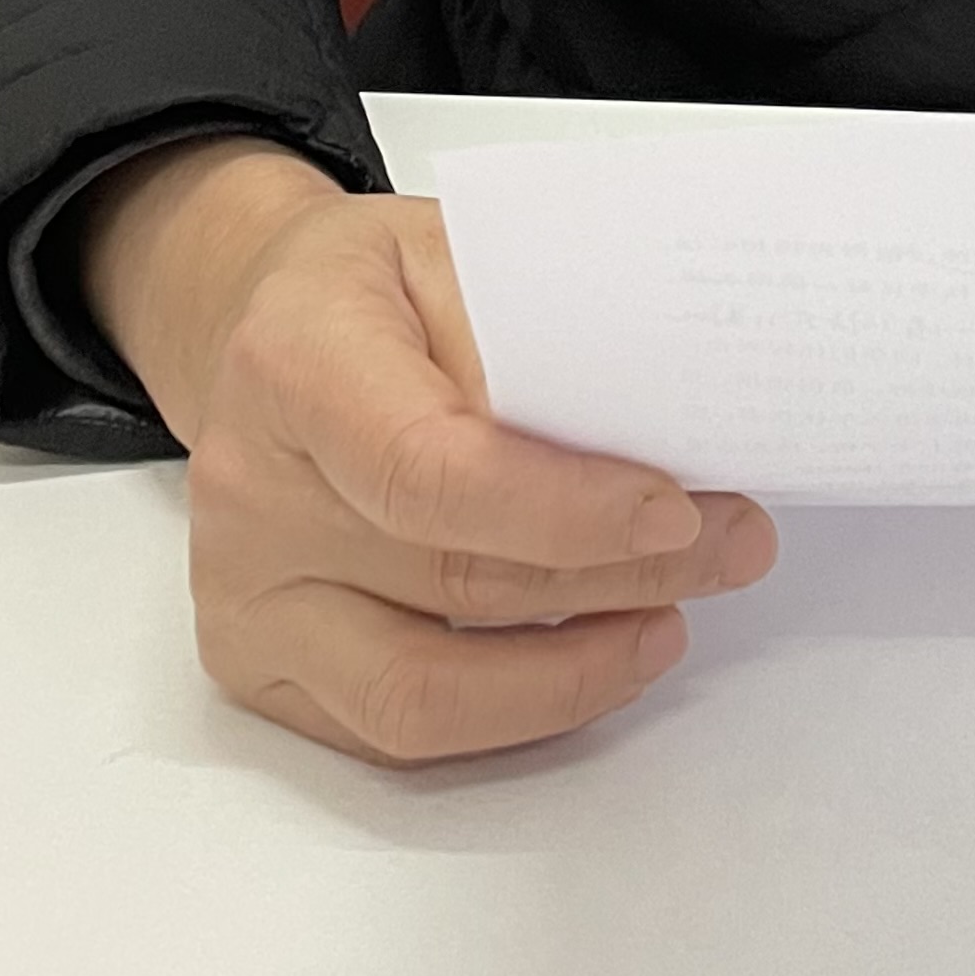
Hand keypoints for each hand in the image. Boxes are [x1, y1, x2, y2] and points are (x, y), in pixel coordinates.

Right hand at [75, 138, 775, 762]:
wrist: (263, 325)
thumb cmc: (372, 285)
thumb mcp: (456, 247)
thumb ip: (539, 334)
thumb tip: (656, 437)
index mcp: (293, 360)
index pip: (429, 468)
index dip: (562, 509)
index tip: (675, 510)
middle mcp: (248, 488)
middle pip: (453, 576)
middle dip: (619, 575)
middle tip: (733, 543)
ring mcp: (241, 589)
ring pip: (427, 686)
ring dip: (579, 666)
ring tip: (674, 616)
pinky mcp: (254, 662)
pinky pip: (396, 728)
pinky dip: (515, 708)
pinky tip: (594, 656)